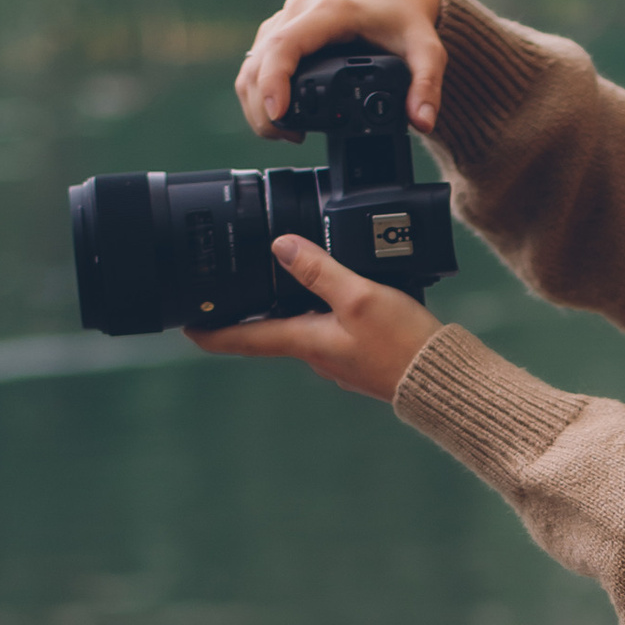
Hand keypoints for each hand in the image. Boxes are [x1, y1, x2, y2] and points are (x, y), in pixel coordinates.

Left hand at [185, 235, 445, 402]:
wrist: (440, 378)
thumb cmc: (401, 343)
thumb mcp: (358, 296)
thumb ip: (319, 270)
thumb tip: (281, 246)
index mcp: (303, 340)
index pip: (239, 338)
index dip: (207, 330)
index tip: (183, 321)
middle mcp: (314, 354)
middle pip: (269, 330)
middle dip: (252, 308)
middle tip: (237, 284)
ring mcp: (338, 358)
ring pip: (303, 327)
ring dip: (292, 306)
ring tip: (291, 277)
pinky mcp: (361, 358)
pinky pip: (332, 331)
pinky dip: (326, 312)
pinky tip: (346, 296)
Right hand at [237, 0, 445, 141]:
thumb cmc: (406, 18)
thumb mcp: (427, 50)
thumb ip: (427, 85)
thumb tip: (422, 122)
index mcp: (332, 10)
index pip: (286, 44)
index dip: (274, 81)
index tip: (278, 114)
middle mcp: (300, 10)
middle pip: (260, 61)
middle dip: (264, 107)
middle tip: (289, 136)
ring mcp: (286, 18)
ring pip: (252, 64)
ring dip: (258, 103)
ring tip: (287, 132)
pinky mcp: (282, 29)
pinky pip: (258, 61)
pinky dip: (261, 91)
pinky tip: (281, 114)